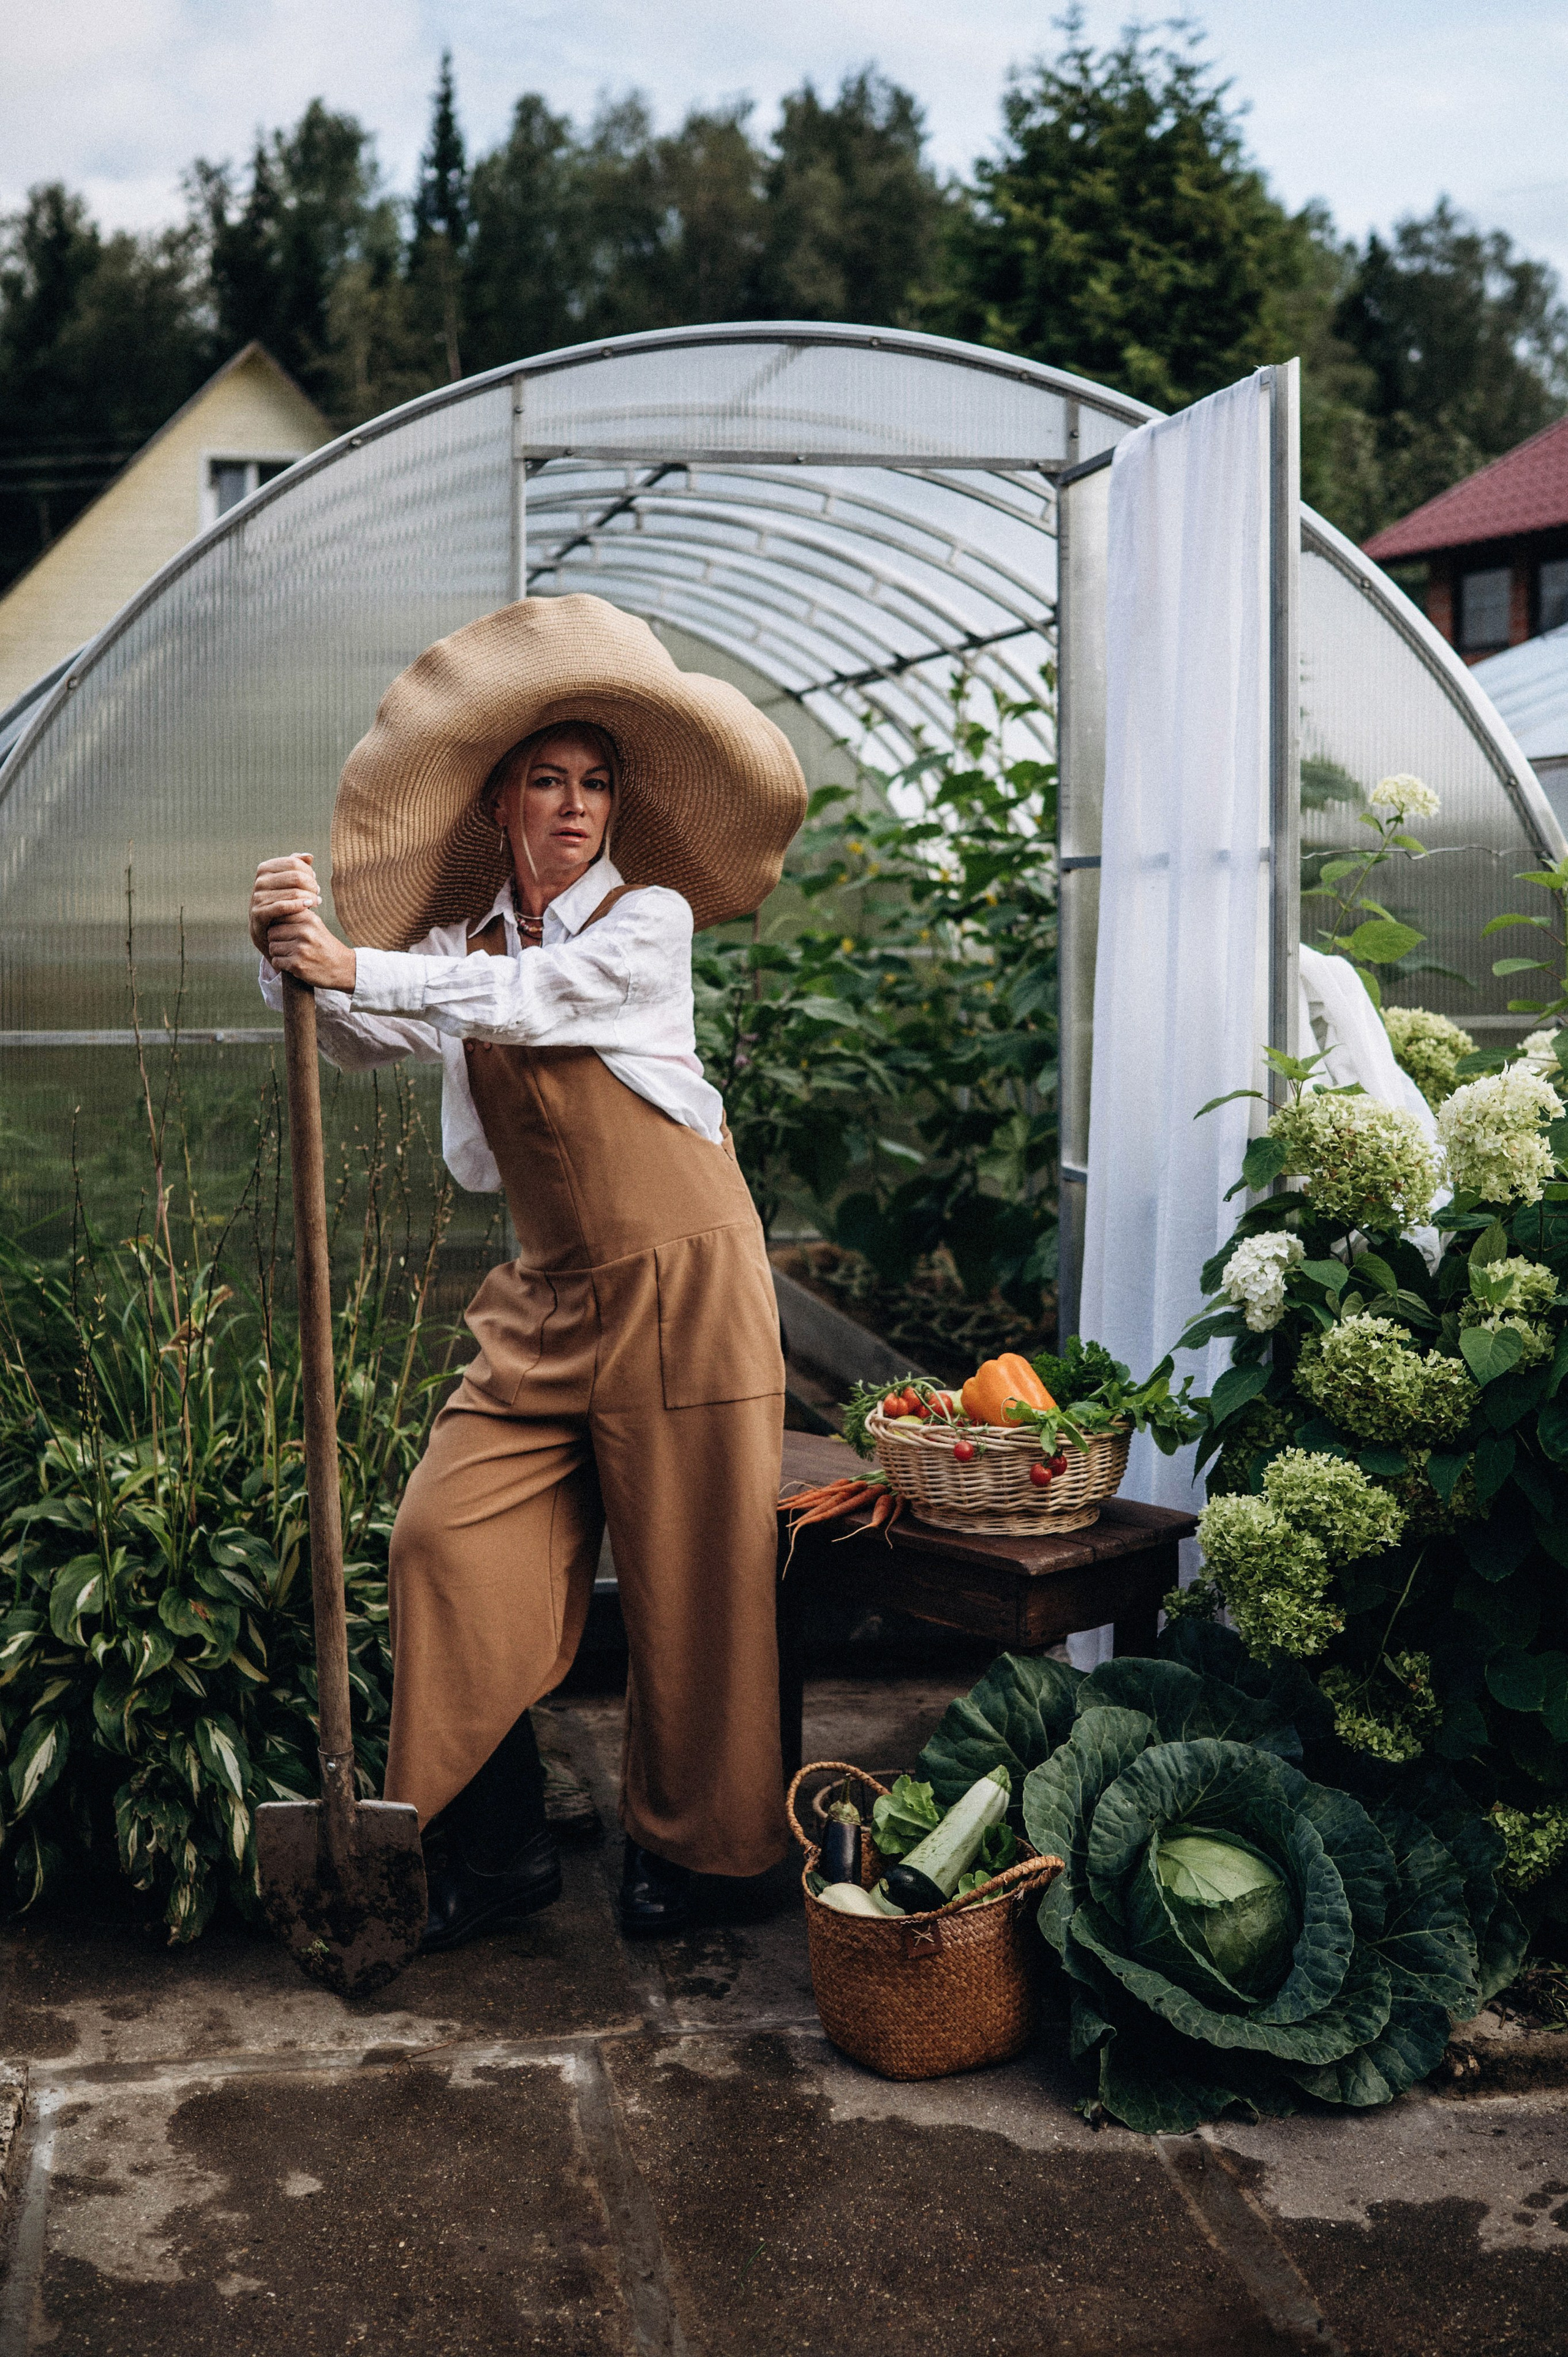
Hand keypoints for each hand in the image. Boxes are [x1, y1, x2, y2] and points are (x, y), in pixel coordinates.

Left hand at [251, 855, 356, 992]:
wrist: (342, 968)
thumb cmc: (324, 945)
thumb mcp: (315, 924)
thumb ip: (297, 915)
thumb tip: (273, 905)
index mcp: (309, 919)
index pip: (279, 916)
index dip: (279, 924)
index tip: (285, 931)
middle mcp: (305, 932)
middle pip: (272, 932)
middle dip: (276, 940)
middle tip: (289, 946)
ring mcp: (301, 949)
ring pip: (272, 947)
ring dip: (278, 953)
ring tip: (292, 955)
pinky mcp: (297, 964)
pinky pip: (276, 962)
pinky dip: (282, 965)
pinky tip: (294, 964)